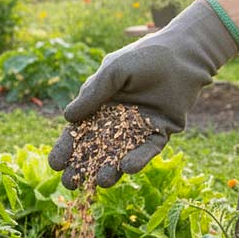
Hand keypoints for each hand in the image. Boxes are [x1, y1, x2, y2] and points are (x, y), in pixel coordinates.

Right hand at [48, 0, 238, 188]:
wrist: (182, 54)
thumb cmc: (144, 57)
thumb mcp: (113, 71)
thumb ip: (92, 94)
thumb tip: (67, 118)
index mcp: (99, 107)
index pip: (78, 132)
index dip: (66, 148)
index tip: (55, 163)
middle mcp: (117, 122)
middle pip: (96, 150)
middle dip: (83, 168)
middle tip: (71, 183)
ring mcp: (138, 130)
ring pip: (121, 154)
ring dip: (111, 169)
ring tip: (101, 181)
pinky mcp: (160, 133)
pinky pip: (148, 149)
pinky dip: (139, 159)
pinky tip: (128, 168)